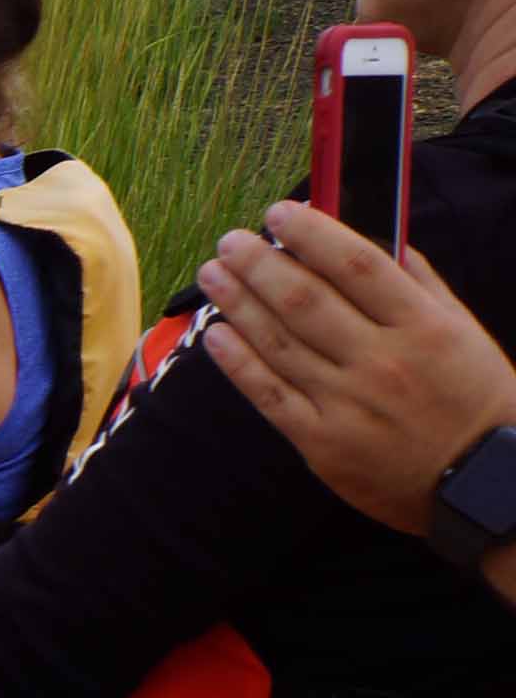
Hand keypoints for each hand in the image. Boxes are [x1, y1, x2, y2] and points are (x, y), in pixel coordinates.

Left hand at [198, 202, 515, 536]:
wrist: (482, 482)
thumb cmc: (475, 399)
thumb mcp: (462, 331)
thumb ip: (419, 284)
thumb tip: (376, 238)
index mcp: (423, 326)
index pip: (356, 264)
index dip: (311, 234)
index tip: (279, 214)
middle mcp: (382, 361)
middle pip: (305, 300)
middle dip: (260, 264)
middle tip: (231, 241)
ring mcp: (348, 402)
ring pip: (280, 342)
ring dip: (239, 303)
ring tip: (214, 274)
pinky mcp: (321, 441)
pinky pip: (269, 393)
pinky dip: (238, 361)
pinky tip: (216, 333)